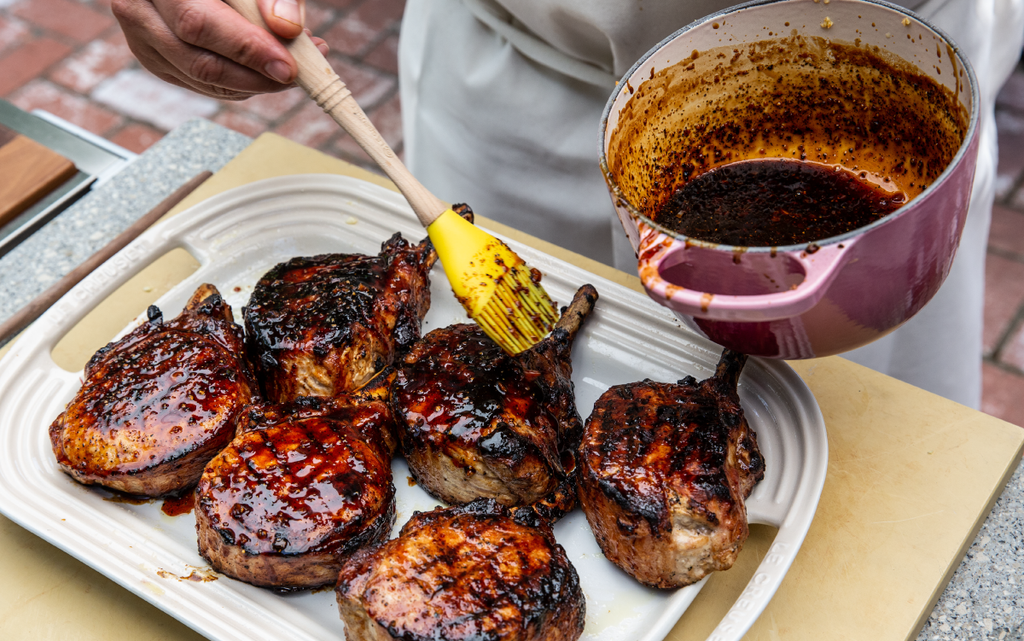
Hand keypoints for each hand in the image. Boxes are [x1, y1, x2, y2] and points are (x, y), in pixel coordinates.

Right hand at [112, 0, 328, 99]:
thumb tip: (288, 28)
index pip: (198, 24)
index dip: (246, 49)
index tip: (288, 66)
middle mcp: (138, 12)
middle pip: (199, 63)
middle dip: (256, 77)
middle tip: (297, 75)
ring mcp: (142, 42)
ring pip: (202, 80)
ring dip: (254, 83)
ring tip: (291, 67)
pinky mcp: (156, 60)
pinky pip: (202, 84)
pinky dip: (240, 83)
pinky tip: (267, 70)